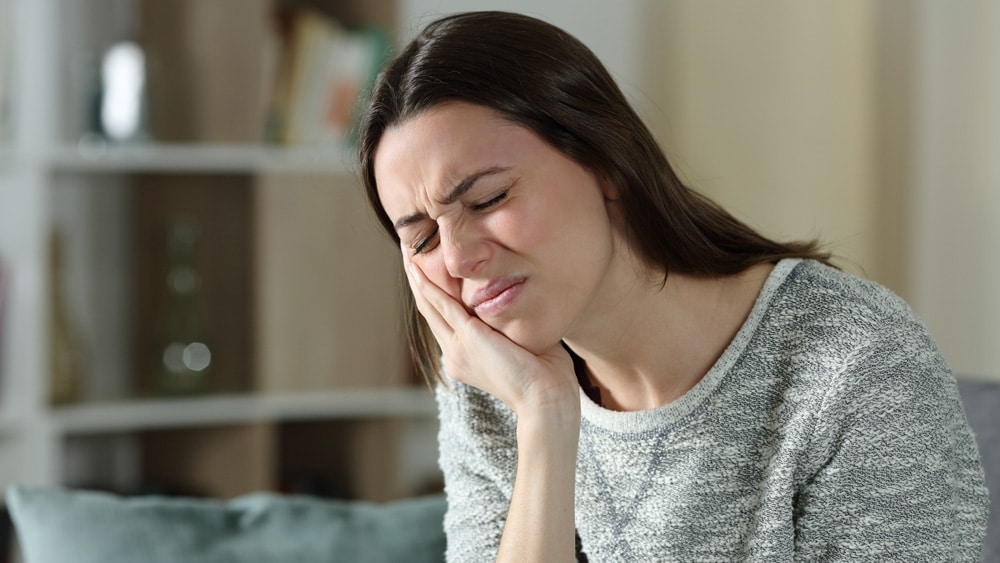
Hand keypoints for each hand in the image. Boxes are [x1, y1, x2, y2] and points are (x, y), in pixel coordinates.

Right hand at [404, 256, 578, 417]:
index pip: (446, 321)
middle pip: (430, 312)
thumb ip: (514, 324)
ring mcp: (458, 348)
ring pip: (430, 306)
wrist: (546, 398)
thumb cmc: (547, 376)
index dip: (435, 296)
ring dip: (417, 279)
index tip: (429, 273)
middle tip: (408, 254)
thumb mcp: (523, 344)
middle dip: (419, 282)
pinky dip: (428, 286)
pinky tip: (416, 269)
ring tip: (407, 254)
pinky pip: (442, 305)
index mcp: (467, 359)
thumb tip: (524, 301)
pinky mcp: (468, 337)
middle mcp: (456, 355)